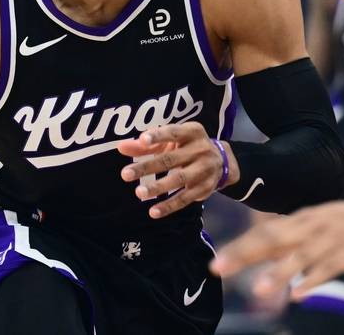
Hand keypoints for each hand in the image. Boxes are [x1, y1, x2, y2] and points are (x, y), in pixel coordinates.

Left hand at [118, 122, 237, 218]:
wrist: (222, 161)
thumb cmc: (187, 147)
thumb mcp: (171, 141)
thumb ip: (147, 145)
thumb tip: (121, 147)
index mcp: (193, 132)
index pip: (173, 132)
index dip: (158, 136)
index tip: (142, 141)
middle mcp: (201, 149)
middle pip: (171, 159)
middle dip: (148, 167)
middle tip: (125, 174)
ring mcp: (205, 169)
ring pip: (179, 179)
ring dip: (158, 187)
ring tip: (139, 193)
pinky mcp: (205, 188)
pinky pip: (185, 198)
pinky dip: (169, 206)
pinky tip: (153, 211)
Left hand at [210, 195, 343, 298]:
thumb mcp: (323, 222)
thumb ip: (299, 236)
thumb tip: (273, 251)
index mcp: (304, 220)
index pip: (265, 232)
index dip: (240, 245)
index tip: (216, 259)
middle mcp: (311, 227)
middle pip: (271, 240)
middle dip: (243, 255)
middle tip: (217, 269)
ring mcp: (330, 240)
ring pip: (298, 257)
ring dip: (276, 273)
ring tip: (256, 290)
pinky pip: (328, 268)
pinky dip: (312, 280)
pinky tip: (298, 294)